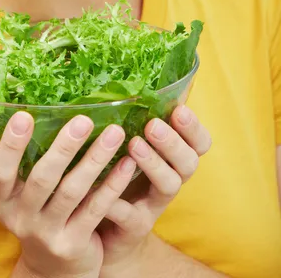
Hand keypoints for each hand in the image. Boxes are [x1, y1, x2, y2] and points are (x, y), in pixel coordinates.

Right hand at [0, 111, 136, 277]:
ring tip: (115, 133)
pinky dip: (113, 185)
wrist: (50, 270)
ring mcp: (49, 233)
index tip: (24, 114)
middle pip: (41, 180)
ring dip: (95, 161)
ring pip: (73, 193)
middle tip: (83, 119)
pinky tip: (128, 161)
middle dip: (63, 149)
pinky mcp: (75, 245)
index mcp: (0, 199)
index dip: (11, 145)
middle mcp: (21, 218)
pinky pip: (96, 210)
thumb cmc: (24, 209)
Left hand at [98, 106, 211, 275]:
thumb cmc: (118, 173)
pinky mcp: (135, 226)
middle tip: (152, 125)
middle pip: (189, 162)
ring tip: (133, 145)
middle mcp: (171, 178)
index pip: (199, 142)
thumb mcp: (130, 142)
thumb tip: (131, 76)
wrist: (105, 229)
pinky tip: (105, 192)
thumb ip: (136, 117)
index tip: (178, 109)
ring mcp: (155, 204)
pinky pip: (131, 216)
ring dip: (154, 163)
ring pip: (169, 185)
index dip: (193, 127)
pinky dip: (119, 202)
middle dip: (173, 141)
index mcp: (174, 157)